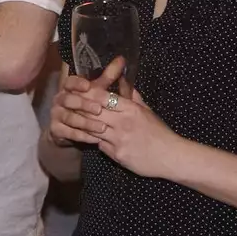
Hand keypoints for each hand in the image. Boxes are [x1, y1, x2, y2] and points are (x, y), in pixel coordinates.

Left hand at [51, 58, 185, 179]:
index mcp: (131, 109)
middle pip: (93, 112)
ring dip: (80, 123)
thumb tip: (121, 79)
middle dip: (79, 106)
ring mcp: (119, 140)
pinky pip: (99, 144)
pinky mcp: (117, 155)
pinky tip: (83, 135)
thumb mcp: (146, 110)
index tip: (77, 88)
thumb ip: (132, 95)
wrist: (170, 156)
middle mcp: (123, 123)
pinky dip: (91, 139)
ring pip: (92, 128)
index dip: (87, 92)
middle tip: (66, 102)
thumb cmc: (159, 132)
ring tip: (69, 118)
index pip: (103, 97)